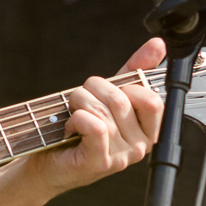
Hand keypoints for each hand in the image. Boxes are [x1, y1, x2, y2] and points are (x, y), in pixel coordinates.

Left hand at [25, 37, 165, 196]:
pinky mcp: (100, 162)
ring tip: (73, 114)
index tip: (105, 93)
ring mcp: (122, 156)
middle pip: (121, 99)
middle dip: (92, 90)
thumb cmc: (79, 127)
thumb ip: (133, 71)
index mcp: (148, 130)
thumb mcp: (107, 95)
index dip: (124, 86)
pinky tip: (71, 127)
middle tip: (80, 101)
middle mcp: (140, 146)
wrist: (48, 161)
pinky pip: (95, 126)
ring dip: (79, 103)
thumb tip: (157, 44)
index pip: (151, 99)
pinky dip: (77, 118)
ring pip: (104, 110)